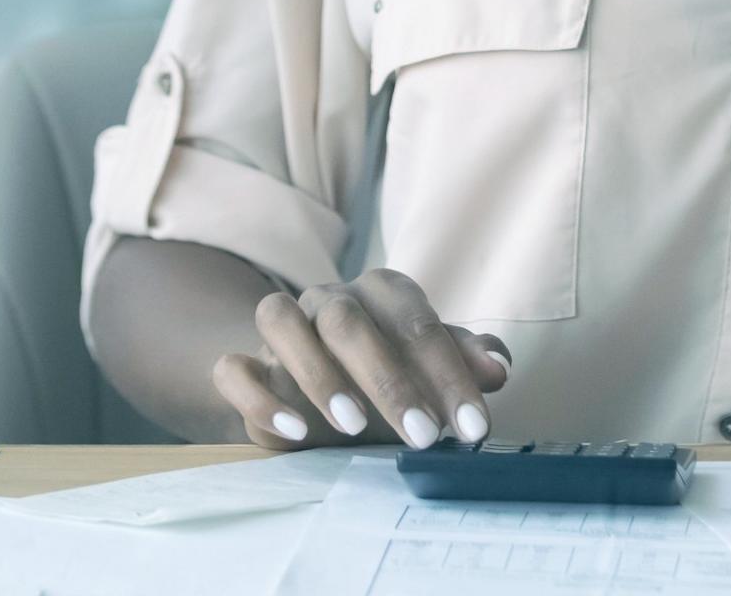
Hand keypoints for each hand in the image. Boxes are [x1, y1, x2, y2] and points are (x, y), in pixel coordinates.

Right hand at [210, 268, 513, 450]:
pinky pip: (232, 367)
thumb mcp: (429, 372)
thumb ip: (462, 363)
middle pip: (349, 320)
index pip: (417, 321)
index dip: (449, 374)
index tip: (473, 426)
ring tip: (354, 426)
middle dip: (390, 381)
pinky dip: (259, 395)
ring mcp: (281, 327)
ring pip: (282, 321)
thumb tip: (498, 367)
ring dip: (318, 374)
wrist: (311, 388)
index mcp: (382, 293)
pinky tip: (293, 432)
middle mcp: (329, 299)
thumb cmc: (385, 377)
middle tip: (423, 436)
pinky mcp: (243, 364)